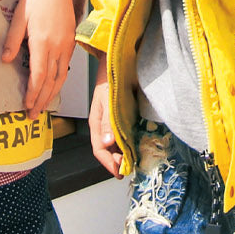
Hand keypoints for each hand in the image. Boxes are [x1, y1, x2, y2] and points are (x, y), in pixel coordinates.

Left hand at [1, 0, 76, 117]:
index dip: (33, 93)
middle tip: (33, 115)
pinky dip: (58, 83)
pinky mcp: (70, 44)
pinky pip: (65, 69)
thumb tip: (5, 60)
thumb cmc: (35, 0)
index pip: (38, 75)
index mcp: (42, 42)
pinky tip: (52, 89)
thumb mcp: (19, 17)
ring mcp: (66, 46)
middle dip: (41, 100)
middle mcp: (57, 47)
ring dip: (51, 95)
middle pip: (50, 81)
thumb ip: (12, 40)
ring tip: (42, 108)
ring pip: (61, 78)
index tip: (27, 105)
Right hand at [88, 55, 123, 175]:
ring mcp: (112, 121)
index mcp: (96, 123)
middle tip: (130, 169)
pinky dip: (130, 142)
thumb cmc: (108, 78)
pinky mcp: (122, 115)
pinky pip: (124, 133)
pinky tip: (138, 143)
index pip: (99, 150)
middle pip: (108, 150)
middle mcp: (103, 125)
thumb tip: (107, 144)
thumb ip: (107, 122)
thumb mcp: (107, 101)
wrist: (115, 61)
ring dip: (124, 153)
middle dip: (117, 162)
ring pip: (116, 143)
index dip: (108, 163)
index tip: (120, 172)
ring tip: (134, 160)